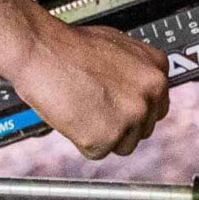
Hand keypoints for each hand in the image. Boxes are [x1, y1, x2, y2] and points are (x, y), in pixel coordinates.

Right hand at [8, 19, 169, 158]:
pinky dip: (82, 141)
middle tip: (96, 109)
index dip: (134, 109)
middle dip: (121, 124)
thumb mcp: (118, 48)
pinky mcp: (107, 137)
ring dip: (104, 135)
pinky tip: (73, 117)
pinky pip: (98, 151)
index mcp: (156, 68)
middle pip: (144, 128)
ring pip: (123, 145)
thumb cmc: (70, 47)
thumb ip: (135, 72)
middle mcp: (151, 92)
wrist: (41, 50)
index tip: (119, 108)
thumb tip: (138, 90)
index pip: (157, 106)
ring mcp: (131, 116)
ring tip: (83, 110)